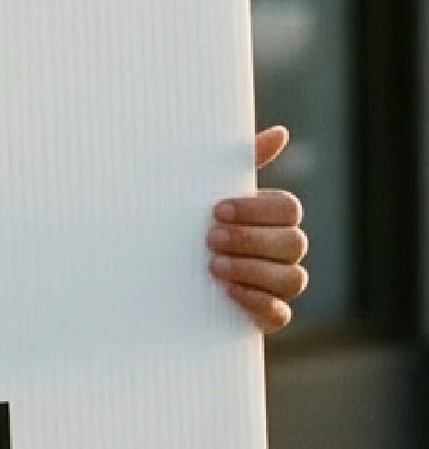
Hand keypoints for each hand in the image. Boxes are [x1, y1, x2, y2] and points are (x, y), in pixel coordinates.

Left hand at [206, 126, 306, 332]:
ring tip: (213, 266)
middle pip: (294, 242)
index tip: (216, 209)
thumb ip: (238, 161)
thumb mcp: (203, 190)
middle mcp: (281, 251)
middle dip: (251, 239)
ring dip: (253, 270)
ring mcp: (277, 285)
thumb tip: (280, 132)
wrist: (155, 273)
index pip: (288, 208)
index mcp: (270, 217)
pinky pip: (281, 314)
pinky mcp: (267, 316)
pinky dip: (259, 303)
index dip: (256, 209)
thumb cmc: (186, 224)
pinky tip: (229, 292)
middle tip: (210, 237)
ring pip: (293, 278)